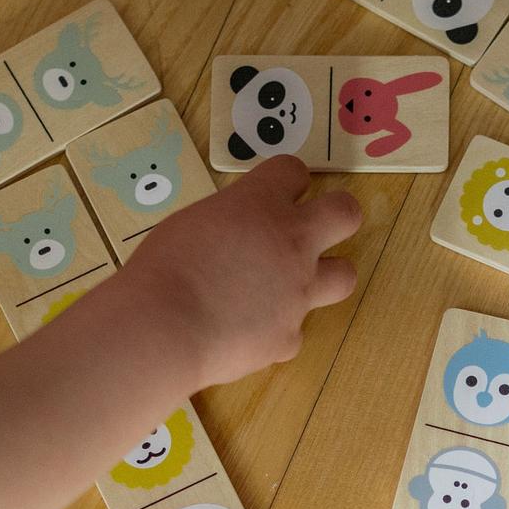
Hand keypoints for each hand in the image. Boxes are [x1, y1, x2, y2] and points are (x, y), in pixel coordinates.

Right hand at [123, 157, 360, 385]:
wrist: (165, 329)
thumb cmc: (162, 269)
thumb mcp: (192, 223)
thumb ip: (230, 222)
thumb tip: (240, 234)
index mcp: (260, 204)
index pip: (294, 172)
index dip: (285, 182)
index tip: (276, 193)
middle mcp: (292, 243)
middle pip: (345, 214)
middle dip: (336, 215)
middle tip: (315, 227)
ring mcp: (298, 291)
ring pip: (344, 276)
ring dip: (323, 276)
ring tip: (291, 286)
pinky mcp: (289, 335)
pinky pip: (294, 329)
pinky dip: (275, 329)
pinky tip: (248, 332)